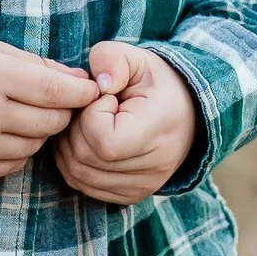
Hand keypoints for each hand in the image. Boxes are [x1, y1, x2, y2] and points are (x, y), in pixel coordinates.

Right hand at [0, 37, 98, 180]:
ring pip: (35, 145)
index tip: (93, 89)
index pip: (55, 90)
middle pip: (50, 122)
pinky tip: (5, 133)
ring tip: (24, 114)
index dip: (80, 91)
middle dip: (62, 112)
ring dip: (39, 131)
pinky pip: (13, 164)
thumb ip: (37, 65)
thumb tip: (80, 80)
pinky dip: (18, 150)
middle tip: (58, 102)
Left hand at [54, 41, 198, 205]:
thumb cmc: (156, 85)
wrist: (186, 114)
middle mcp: (153, 168)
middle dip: (76, 127)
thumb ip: (112, 58)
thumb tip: (99, 84)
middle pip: (84, 157)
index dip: (91, 113)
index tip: (106, 98)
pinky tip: (88, 141)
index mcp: (159, 130)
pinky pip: (81, 184)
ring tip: (90, 122)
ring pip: (77, 173)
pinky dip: (74, 162)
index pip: (103, 139)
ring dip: (70, 144)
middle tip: (93, 108)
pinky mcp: (128, 196)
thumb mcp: (137, 59)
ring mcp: (140, 187)